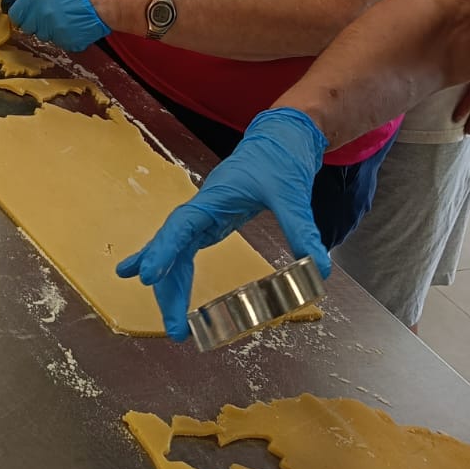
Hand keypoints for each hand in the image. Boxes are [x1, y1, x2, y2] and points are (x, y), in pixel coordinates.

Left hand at [4, 0, 110, 51]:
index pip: (15, 15)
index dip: (22, 12)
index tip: (29, 10)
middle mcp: (42, 17)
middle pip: (27, 27)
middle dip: (35, 21)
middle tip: (50, 12)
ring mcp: (54, 32)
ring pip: (44, 36)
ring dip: (50, 29)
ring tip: (65, 16)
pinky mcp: (67, 43)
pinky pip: (59, 42)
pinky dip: (64, 36)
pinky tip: (73, 24)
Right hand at [117, 107, 330, 339]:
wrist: (282, 137)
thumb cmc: (279, 158)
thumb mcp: (291, 194)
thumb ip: (302, 230)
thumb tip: (321, 269)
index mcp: (213, 197)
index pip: (181, 226)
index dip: (164, 250)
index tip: (147, 276)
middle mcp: (202, 208)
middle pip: (172, 247)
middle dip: (168, 288)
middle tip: (175, 331)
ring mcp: (204, 215)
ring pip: (176, 253)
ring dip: (171, 286)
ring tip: (174, 327)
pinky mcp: (213, 221)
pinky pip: (185, 249)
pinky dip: (172, 267)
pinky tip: (152, 279)